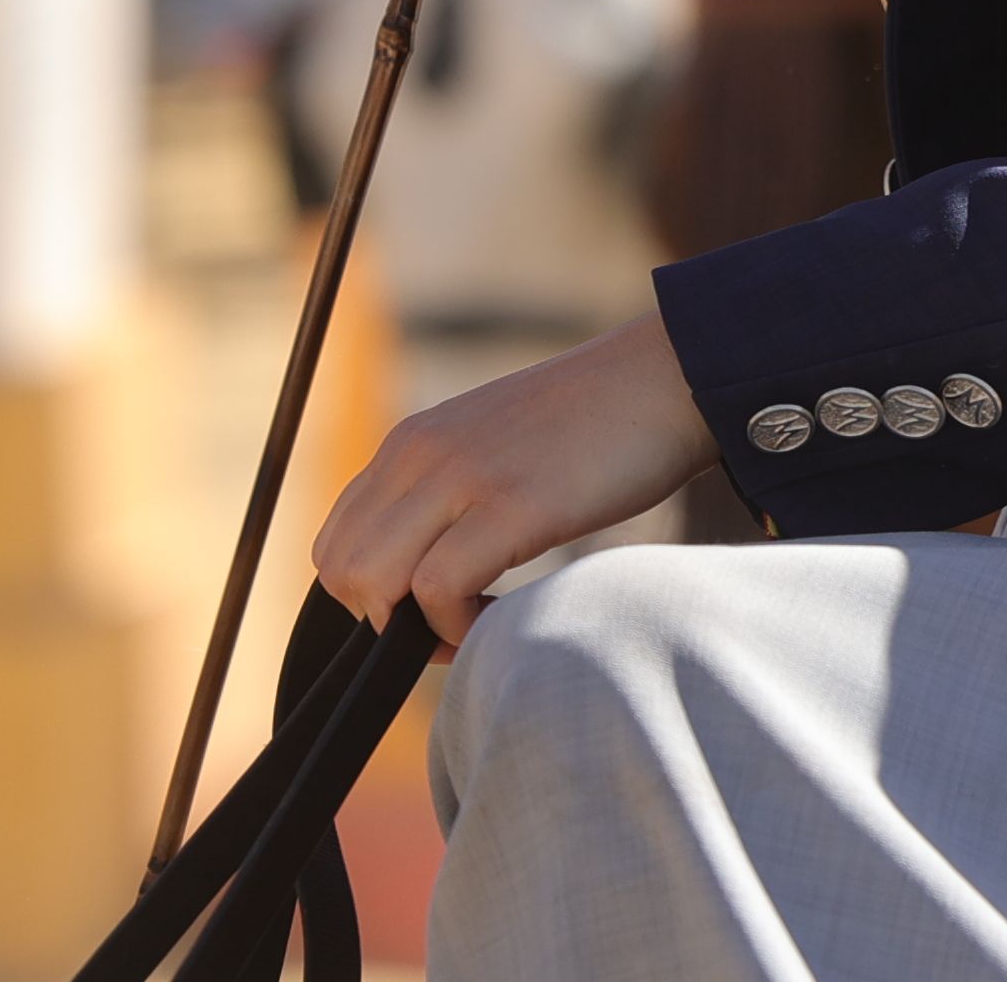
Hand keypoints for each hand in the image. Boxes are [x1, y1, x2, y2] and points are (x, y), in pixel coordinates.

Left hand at [309, 310, 716, 635]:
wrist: (669, 375)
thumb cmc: (596, 424)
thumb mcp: (494, 445)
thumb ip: (448, 491)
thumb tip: (421, 577)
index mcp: (412, 441)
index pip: (337, 541)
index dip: (369, 597)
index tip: (425, 613)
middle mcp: (422, 453)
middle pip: (341, 570)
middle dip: (384, 621)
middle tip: (449, 629)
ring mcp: (464, 476)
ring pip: (373, 583)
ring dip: (415, 630)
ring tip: (474, 626)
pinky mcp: (512, 504)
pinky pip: (439, 589)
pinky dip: (460, 627)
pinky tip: (504, 617)